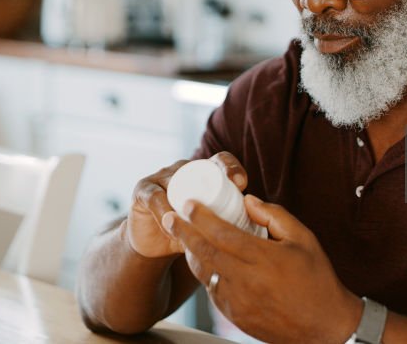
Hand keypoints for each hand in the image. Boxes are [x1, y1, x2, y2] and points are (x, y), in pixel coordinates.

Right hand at [126, 152, 247, 258]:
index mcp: (204, 173)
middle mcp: (184, 169)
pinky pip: (155, 197)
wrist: (155, 246)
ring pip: (177, 182)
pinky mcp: (143, 190)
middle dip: (214, 178)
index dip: (232, 168)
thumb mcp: (214, 226)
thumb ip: (233, 222)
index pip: (221, 161)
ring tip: (198, 222)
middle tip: (228, 196)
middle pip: (199, 167)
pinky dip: (165, 212)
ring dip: (188, 202)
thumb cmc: (191, 233)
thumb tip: (263, 231)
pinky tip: (172, 226)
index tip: (242, 185)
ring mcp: (162, 177)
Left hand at [162, 194, 362, 342]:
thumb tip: (248, 201)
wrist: (325, 327)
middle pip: (205, 252)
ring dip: (191, 254)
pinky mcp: (235, 316)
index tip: (189, 204)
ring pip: (204, 274)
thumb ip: (274, 216)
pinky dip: (205, 274)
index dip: (201, 218)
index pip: (223, 234)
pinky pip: (212, 291)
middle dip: (183, 233)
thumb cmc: (317, 279)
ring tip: (182, 237)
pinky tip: (205, 262)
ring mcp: (238, 302)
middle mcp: (247, 281)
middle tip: (169, 218)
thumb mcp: (303, 239)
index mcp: (264, 259)